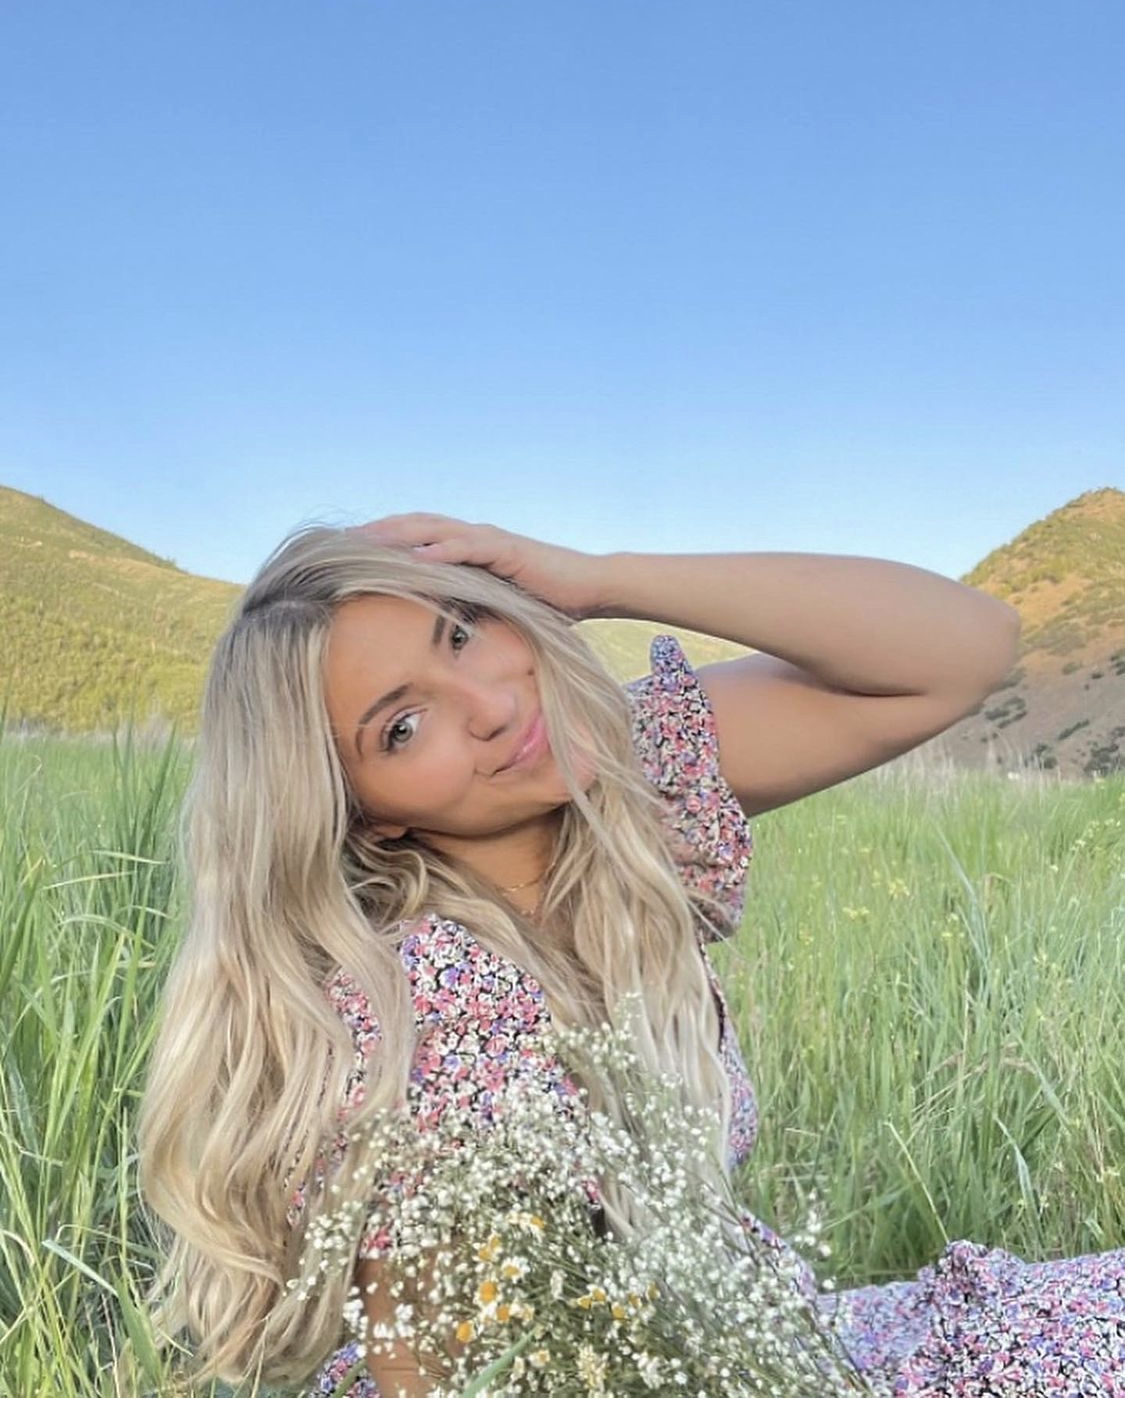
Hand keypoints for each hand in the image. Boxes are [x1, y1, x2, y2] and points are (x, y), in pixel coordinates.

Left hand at [354, 513, 607, 618]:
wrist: (593, 589)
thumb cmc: (550, 603)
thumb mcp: (500, 608)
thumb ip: (474, 610)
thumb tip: (449, 638)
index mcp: (470, 550)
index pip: (418, 538)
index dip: (385, 541)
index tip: (350, 552)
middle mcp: (476, 538)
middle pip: (417, 526)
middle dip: (379, 531)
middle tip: (340, 540)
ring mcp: (491, 540)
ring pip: (435, 530)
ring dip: (399, 534)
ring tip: (365, 541)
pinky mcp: (509, 550)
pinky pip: (468, 546)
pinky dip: (441, 548)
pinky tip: (415, 556)